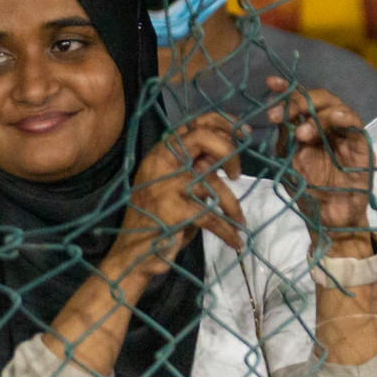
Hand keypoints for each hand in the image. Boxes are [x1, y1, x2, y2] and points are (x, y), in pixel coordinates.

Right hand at [103, 113, 245, 287]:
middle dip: (230, 150)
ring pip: (213, 183)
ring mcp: (166, 185)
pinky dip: (228, 230)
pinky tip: (235, 241)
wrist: (133, 253)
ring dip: (233, 206)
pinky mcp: (173, 210)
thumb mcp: (174, 184)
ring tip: (239, 222)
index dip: (222, 123)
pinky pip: (212, 216)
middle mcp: (161, 162)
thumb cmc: (157, 217)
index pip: (193, 123)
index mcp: (160, 153)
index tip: (243, 135)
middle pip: (202, 137)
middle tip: (237, 173)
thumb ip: (195, 166)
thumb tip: (226, 154)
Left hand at [266, 77, 372, 246]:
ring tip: (302, 133)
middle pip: (319, 99)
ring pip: (337, 108)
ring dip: (317, 114)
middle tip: (280, 114)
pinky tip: (334, 118)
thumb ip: (285, 137)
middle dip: (298, 100)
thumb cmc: (308, 191)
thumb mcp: (289, 160)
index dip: (287, 89)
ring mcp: (346, 136)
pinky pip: (357, 126)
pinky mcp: (363, 148)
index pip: (300, 101)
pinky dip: (345, 118)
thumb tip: (277, 112)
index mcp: (309, 127)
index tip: (270, 83)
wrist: (327, 220)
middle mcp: (328, 128)